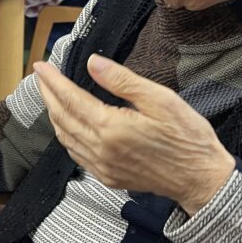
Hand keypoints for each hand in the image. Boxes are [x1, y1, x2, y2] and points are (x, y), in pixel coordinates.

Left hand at [33, 55, 235, 214]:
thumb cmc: (187, 136)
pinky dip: (66, 136)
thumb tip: (92, 63)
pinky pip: (76, 154)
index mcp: (111, 128)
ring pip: (66, 138)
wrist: (201, 179)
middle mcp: (100, 150)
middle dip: (48, 95)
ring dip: (54, 115)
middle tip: (40, 76)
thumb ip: (122, 81)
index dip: (53, 81)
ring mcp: (102, 167)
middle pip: (62, 118)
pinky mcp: (108, 177)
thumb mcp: (160, 99)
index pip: (71, 99)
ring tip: (50, 96)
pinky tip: (68, 125)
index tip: (41, 66)